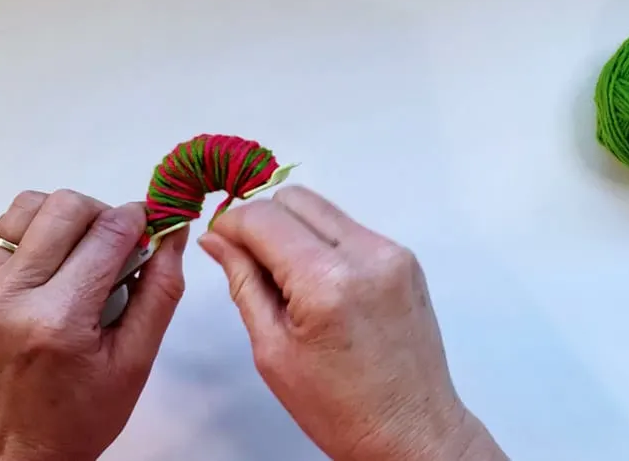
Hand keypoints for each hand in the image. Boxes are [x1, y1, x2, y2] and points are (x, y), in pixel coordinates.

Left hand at [0, 190, 187, 460]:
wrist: (20, 448)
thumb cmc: (82, 412)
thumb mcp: (138, 360)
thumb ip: (161, 291)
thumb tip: (173, 235)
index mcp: (59, 319)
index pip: (108, 234)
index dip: (141, 219)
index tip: (156, 225)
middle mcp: (13, 296)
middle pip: (66, 207)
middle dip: (106, 214)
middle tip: (123, 245)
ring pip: (31, 205)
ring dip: (70, 217)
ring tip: (89, 249)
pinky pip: (7, 226)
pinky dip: (40, 228)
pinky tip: (60, 257)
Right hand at [198, 186, 506, 460]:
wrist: (412, 430)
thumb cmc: (339, 407)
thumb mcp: (272, 350)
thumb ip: (243, 282)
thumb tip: (216, 240)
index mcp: (326, 282)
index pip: (264, 217)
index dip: (231, 224)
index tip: (220, 242)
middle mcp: (366, 254)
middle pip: (294, 198)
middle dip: (261, 220)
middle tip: (249, 259)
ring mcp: (391, 252)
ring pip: (322, 209)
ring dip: (292, 230)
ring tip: (287, 278)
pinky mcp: (404, 259)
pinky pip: (348, 229)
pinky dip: (322, 242)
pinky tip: (318, 283)